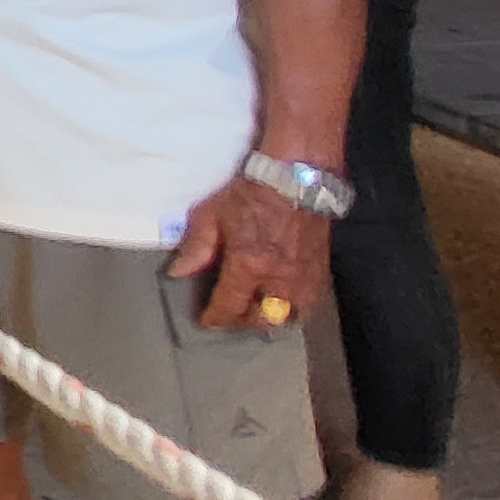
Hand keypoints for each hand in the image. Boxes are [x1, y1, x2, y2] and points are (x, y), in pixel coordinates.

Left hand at [169, 169, 330, 330]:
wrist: (297, 178)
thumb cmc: (252, 194)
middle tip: (230, 315)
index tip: (207, 319)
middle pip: (261, 319)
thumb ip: (196, 246)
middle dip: (242, 321)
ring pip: (289, 316)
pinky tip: (281, 300)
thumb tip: (178, 272)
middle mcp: (279, 278)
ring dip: (270, 318)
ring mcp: (304, 277)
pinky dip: (293, 307)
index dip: (216, 317)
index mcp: (249, 265)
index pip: (230, 306)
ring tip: (255, 310)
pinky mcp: (320, 270)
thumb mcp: (213, 214)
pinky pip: (308, 302)